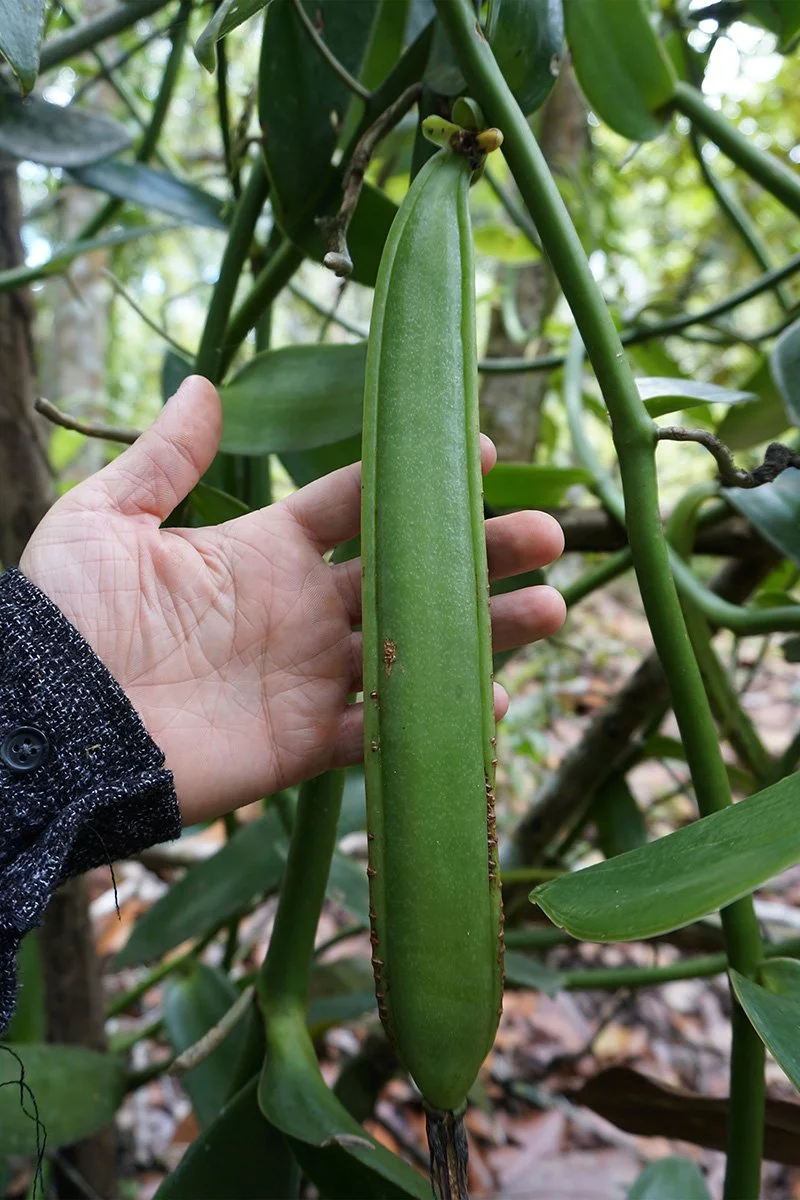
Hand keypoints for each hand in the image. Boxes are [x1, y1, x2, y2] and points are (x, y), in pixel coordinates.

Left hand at [20, 377, 564, 824]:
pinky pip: (378, 729)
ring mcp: (306, 678)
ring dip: (482, 629)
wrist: (48, 722)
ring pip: (411, 645)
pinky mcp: (301, 743)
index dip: (413, 479)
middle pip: (406, 572)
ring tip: (553, 606)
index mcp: (262, 551)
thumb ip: (163, 459)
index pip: (355, 505)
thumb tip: (201, 383)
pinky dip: (430, 716)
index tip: (482, 454)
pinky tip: (488, 695)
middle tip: (548, 535)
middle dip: (478, 554)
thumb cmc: (68, 615)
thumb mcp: (104, 518)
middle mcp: (298, 610)